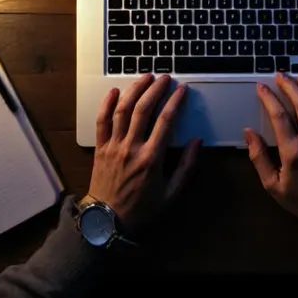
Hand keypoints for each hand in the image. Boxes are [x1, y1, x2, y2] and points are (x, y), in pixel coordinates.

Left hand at [88, 73, 201, 231]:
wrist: (107, 220)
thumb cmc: (142, 208)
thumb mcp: (171, 193)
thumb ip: (186, 167)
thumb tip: (198, 142)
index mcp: (151, 158)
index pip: (165, 122)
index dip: (175, 102)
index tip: (182, 90)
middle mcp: (131, 147)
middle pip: (143, 110)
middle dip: (155, 90)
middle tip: (165, 77)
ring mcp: (113, 146)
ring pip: (123, 110)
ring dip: (134, 91)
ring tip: (145, 77)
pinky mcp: (100, 147)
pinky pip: (101, 121)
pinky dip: (107, 104)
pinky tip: (115, 91)